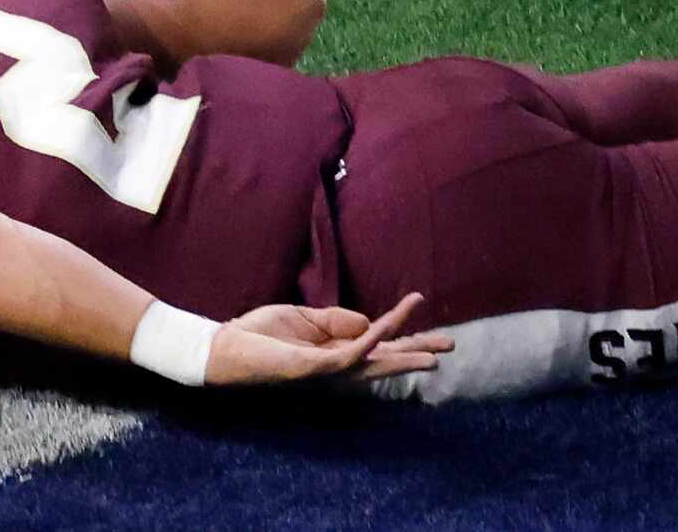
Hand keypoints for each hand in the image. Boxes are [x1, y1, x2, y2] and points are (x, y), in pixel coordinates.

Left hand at [204, 291, 451, 385]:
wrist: (226, 347)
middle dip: (417, 352)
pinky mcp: (314, 367)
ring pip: (375, 361)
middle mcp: (336, 365)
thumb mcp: (306, 318)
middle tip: (450, 346)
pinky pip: (349, 354)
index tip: (423, 307)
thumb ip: (338, 319)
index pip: (377, 344)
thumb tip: (370, 322)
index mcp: (335, 352)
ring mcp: (327, 369)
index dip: (402, 330)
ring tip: (434, 352)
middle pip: (385, 359)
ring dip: (405, 352)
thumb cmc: (262, 334)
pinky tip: (386, 327)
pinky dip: (370, 340)